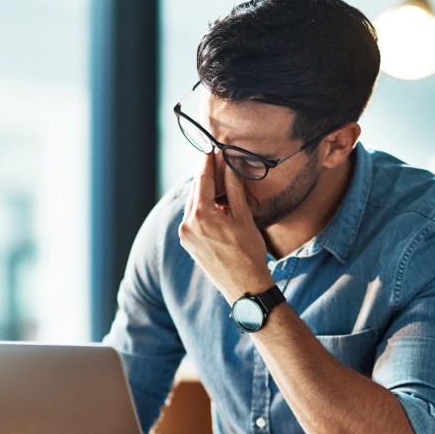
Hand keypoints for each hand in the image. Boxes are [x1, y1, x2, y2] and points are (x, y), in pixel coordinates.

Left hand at [179, 153, 271, 301]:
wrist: (244, 286)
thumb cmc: (249, 253)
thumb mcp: (243, 217)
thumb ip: (234, 189)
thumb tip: (231, 165)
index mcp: (201, 216)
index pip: (203, 180)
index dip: (207, 162)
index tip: (210, 147)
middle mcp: (187, 225)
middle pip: (196, 192)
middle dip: (206, 176)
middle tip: (216, 160)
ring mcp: (185, 236)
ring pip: (193, 205)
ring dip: (205, 193)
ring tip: (219, 183)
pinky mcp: (188, 244)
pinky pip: (193, 219)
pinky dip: (203, 209)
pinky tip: (216, 206)